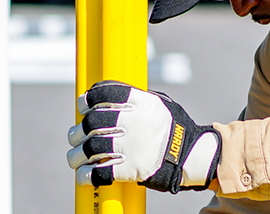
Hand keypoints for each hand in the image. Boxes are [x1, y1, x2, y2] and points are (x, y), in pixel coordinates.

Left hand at [67, 80, 219, 192]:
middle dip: (78, 131)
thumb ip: (136, 100)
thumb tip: (109, 98)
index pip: (104, 93)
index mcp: (140, 102)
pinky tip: (84, 176)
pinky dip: (87, 176)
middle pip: (92, 122)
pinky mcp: (131, 170)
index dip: (88, 100)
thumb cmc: (177, 129)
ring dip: (77, 155)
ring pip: (91, 148)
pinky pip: (100, 173)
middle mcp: (133, 122)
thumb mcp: (160, 105)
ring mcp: (131, 146)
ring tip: (75, 158)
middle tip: (76, 137)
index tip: (83, 106)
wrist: (195, 157)